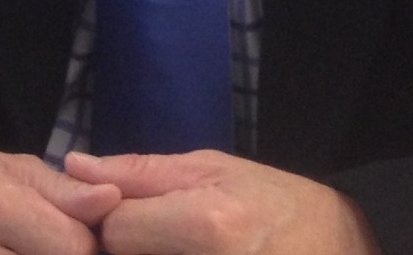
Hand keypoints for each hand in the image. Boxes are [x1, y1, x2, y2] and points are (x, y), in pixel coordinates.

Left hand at [65, 149, 379, 254]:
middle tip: (166, 239)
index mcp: (211, 226)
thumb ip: (142, 172)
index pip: (115, 229)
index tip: (142, 214)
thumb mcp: (216, 169)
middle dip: (134, 248)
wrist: (340, 253)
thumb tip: (73, 166)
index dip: (118, 219)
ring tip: (179, 250)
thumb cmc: (278, 205)